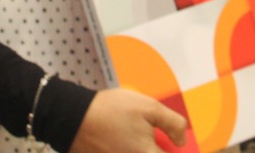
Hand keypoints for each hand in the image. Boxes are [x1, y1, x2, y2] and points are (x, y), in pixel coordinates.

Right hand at [68, 87, 189, 152]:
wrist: (73, 116)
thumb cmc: (110, 110)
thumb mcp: (147, 107)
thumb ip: (171, 123)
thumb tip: (181, 140)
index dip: (175, 150)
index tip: (174, 142)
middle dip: (157, 147)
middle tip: (158, 137)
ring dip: (143, 146)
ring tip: (136, 135)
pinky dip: (130, 148)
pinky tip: (123, 137)